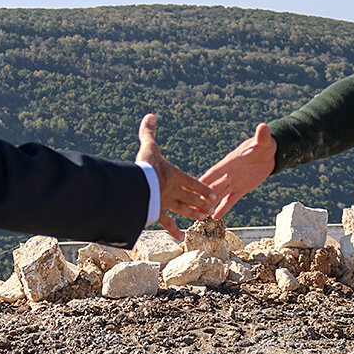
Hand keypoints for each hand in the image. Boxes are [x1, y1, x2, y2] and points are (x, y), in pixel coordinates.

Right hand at [135, 114, 215, 240]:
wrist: (139, 186)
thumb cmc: (146, 166)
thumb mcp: (148, 146)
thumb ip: (148, 132)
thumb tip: (149, 115)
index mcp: (177, 176)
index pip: (194, 183)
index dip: (204, 188)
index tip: (213, 193)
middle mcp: (175, 191)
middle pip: (191, 197)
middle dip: (201, 202)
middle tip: (210, 207)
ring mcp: (167, 203)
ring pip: (183, 209)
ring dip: (193, 213)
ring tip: (202, 218)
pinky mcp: (157, 213)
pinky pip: (167, 223)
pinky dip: (173, 230)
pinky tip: (180, 237)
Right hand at [198, 123, 275, 218]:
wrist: (269, 154)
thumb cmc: (265, 145)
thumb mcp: (264, 142)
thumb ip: (262, 136)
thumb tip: (263, 127)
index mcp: (231, 162)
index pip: (216, 171)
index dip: (206, 178)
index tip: (193, 184)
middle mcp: (229, 173)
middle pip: (213, 185)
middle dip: (202, 195)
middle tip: (190, 204)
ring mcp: (234, 181)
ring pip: (219, 194)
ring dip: (210, 204)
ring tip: (198, 214)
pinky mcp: (242, 188)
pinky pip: (231, 200)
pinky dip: (224, 208)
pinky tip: (215, 217)